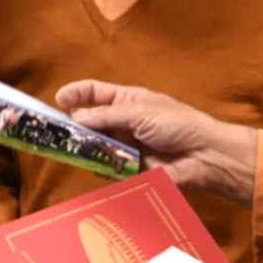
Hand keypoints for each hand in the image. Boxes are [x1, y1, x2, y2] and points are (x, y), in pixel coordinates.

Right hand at [56, 80, 259, 206]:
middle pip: (90, 121)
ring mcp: (126, 146)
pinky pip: (107, 168)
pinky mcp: (130, 169)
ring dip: (87, 148)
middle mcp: (124, 122)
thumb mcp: (140, 111)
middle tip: (60, 131)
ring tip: (79, 149)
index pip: (94, 93)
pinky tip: (100, 165)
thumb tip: (77, 117)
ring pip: (95, 146)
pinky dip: (101, 168)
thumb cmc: (180, 124)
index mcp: (128, 100)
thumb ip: (106, 114)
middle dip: (76, 126)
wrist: (204, 156)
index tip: (58, 100)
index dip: (75, 94)